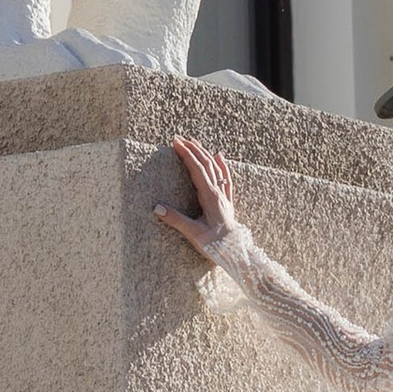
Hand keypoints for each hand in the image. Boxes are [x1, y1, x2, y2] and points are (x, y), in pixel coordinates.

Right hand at [153, 132, 241, 263]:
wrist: (236, 253)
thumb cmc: (215, 245)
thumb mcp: (193, 234)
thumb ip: (176, 220)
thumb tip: (157, 207)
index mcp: (210, 197)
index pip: (197, 169)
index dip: (186, 154)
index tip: (175, 143)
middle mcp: (218, 193)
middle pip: (206, 164)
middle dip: (193, 149)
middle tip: (179, 138)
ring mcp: (224, 196)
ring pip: (216, 168)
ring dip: (204, 153)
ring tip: (194, 141)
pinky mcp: (227, 201)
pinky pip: (226, 178)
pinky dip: (222, 165)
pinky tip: (220, 156)